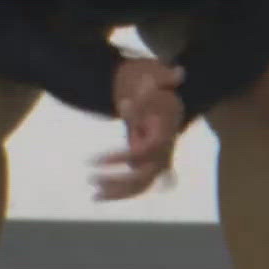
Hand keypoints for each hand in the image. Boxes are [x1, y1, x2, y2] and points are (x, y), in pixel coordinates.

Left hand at [93, 63, 184, 201]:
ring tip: (92, 194)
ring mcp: (158, 160)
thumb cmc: (157, 87)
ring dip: (118, 191)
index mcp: (165, 132)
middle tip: (90, 177)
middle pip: (145, 175)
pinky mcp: (149, 165)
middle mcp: (165, 150)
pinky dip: (120, 192)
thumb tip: (178, 73)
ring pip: (142, 184)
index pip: (145, 151)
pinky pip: (138, 185)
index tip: (94, 159)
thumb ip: (161, 78)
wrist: (166, 100)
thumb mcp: (156, 76)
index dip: (120, 157)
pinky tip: (97, 195)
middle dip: (118, 180)